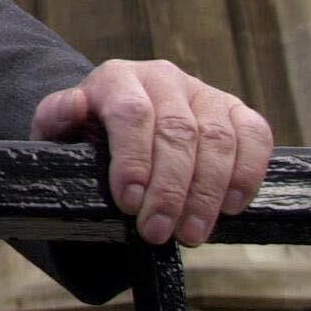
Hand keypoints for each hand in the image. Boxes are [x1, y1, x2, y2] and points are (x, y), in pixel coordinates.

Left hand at [31, 59, 271, 245]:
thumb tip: (76, 104)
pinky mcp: (235, 110)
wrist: (117, 127)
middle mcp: (163, 77)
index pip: (132, 113)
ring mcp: (203, 92)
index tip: (129, 203)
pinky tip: (230, 206)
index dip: (134, 160)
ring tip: (191, 233)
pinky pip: (254, 135)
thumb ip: (56, 117)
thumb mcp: (58, 130)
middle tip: (158, 231)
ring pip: (217, 139)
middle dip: (169, 189)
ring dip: (207, 193)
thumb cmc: (87, 134)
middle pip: (177, 131)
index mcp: (117, 77)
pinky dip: (247, 172)